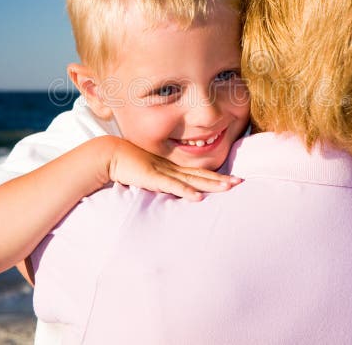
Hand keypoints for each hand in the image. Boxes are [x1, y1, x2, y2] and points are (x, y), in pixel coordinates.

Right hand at [107, 138, 241, 200]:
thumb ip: (158, 183)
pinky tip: (198, 197)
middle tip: (240, 183)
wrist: (111, 155)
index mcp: (171, 169)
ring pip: (192, 180)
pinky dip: (186, 192)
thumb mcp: (147, 175)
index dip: (216, 177)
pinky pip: (173, 186)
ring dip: (211, 184)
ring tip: (229, 188)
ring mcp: (164, 172)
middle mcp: (172, 169)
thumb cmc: (127, 165)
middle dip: (221, 180)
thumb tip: (169, 192)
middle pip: (201, 176)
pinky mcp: (153, 178)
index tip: (232, 180)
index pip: (198, 174)